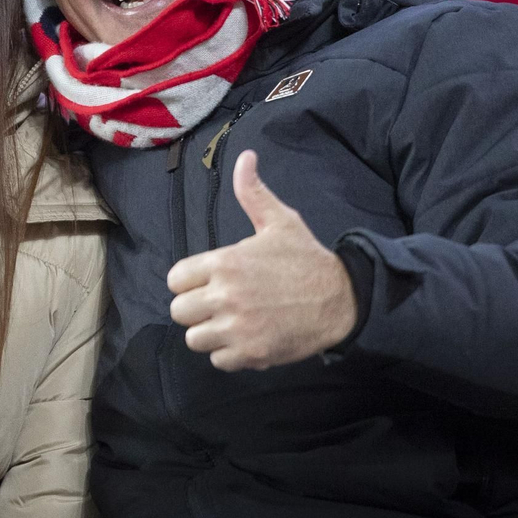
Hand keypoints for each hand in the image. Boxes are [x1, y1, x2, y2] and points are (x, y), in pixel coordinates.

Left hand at [166, 150, 356, 370]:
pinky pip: (218, 360)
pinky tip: (245, 338)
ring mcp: (237, 327)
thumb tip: (245, 157)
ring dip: (209, 332)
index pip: (175, 280)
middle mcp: (225, 296)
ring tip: (229, 322)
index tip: (206, 281)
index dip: (188, 282)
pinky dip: (228, 353)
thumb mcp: (280, 221)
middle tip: (217, 304)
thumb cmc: (306, 259)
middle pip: (179, 312)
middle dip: (195, 308)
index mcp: (225, 263)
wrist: (341, 299)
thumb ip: (253, 193)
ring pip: (194, 339)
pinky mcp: (251, 353)